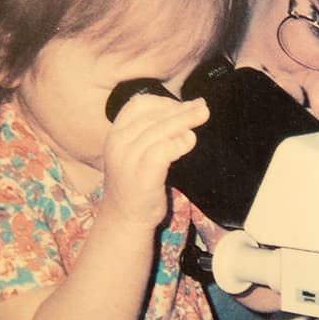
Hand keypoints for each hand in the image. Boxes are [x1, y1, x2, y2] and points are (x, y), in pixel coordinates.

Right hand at [101, 94, 208, 227]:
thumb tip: (189, 108)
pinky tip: (190, 140)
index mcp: (115, 134)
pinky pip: (161, 152)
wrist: (124, 218)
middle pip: (153, 116)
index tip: (184, 105)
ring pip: (159, 131)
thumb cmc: (136, 183)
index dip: (163, 101)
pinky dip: (178, 143)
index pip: (138, 105)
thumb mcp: (136, 152)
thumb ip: (153, 132)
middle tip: (203, 107)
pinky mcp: (142, 176)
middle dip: (181, 109)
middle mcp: (118, 144)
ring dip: (184, 121)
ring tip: (203, 116)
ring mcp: (128, 160)